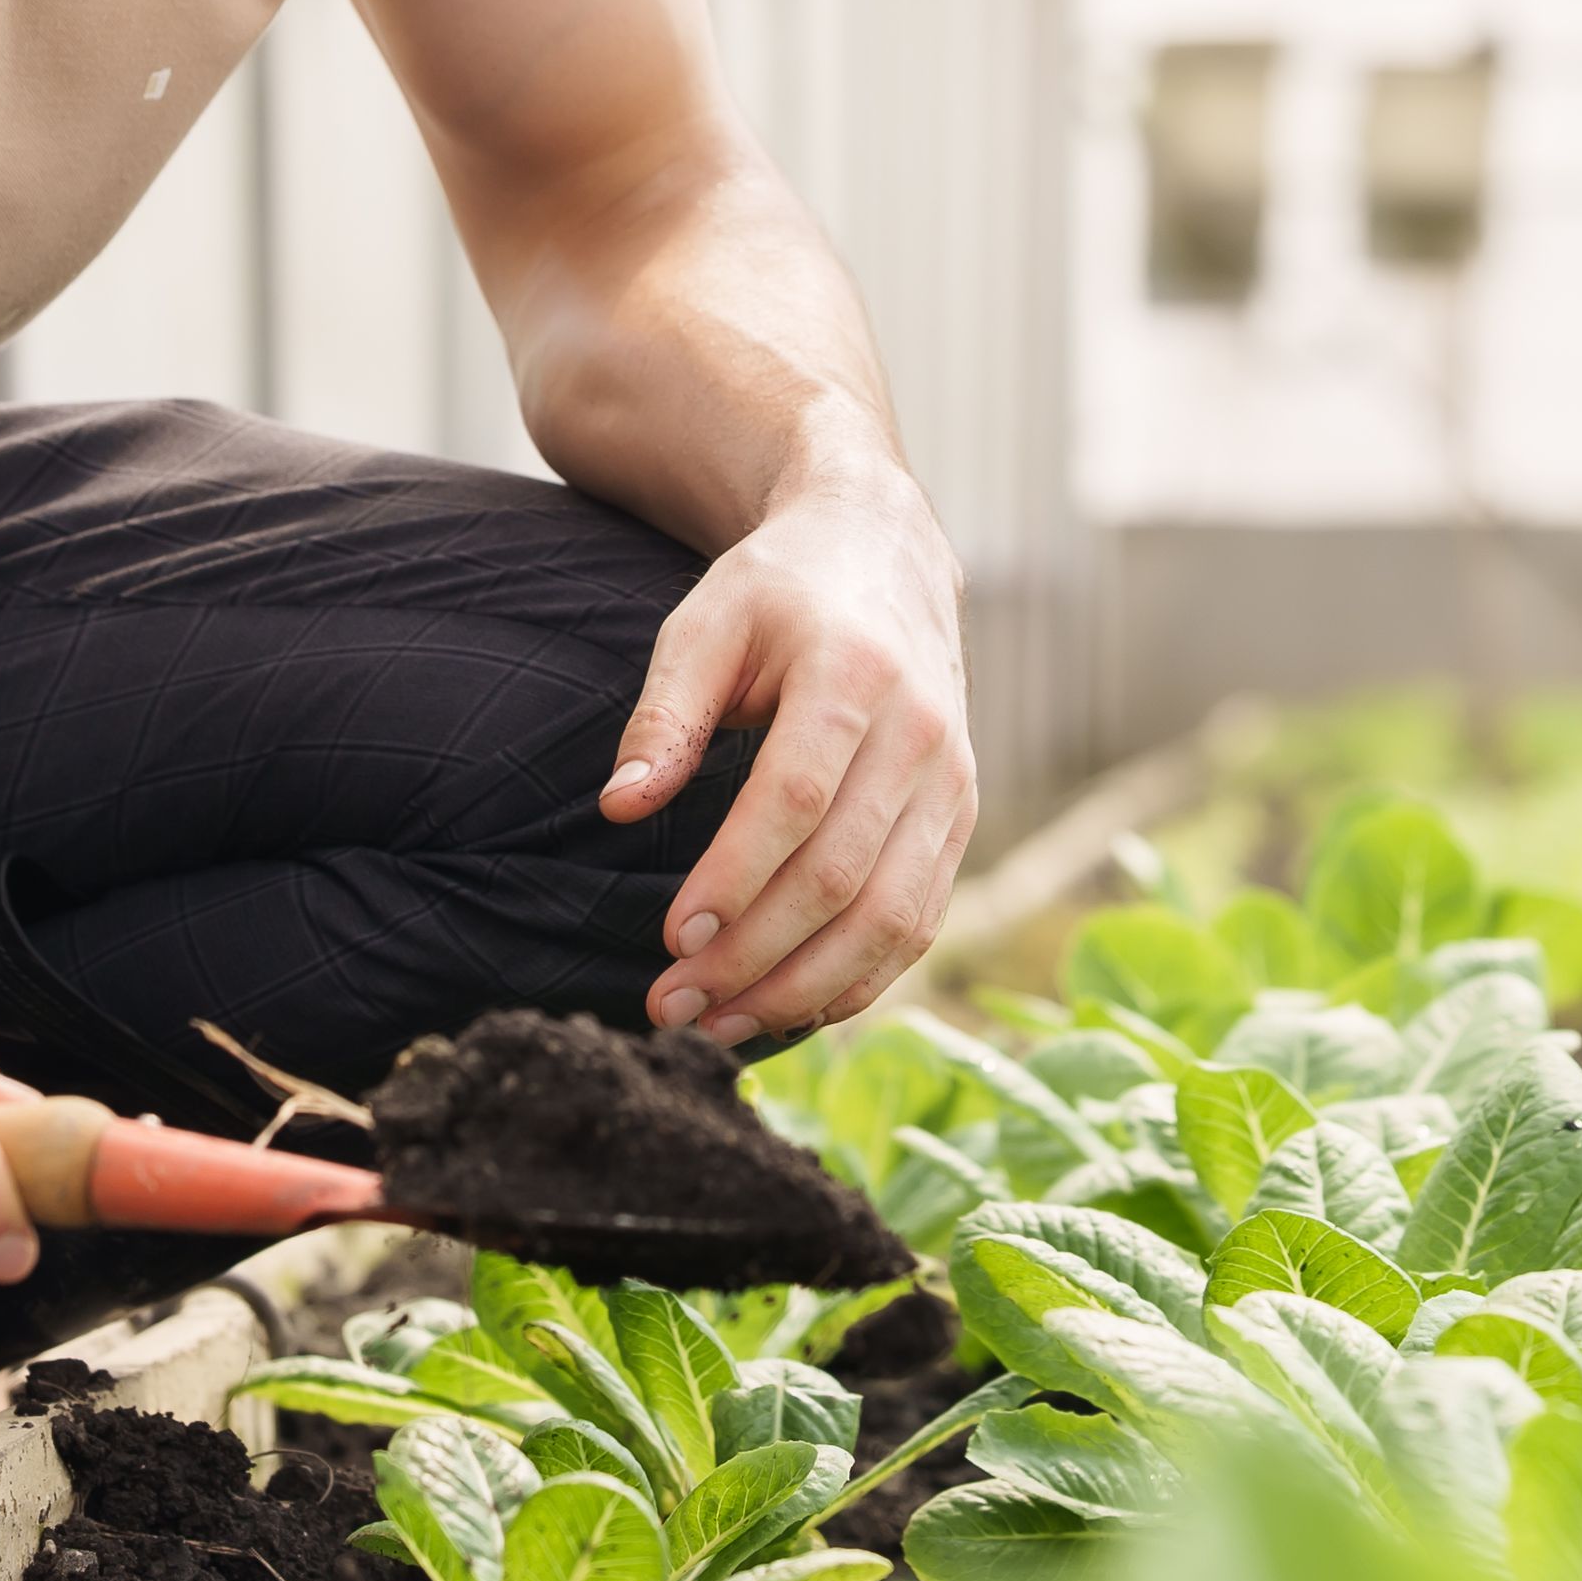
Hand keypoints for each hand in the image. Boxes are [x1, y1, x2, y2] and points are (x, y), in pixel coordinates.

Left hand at [606, 468, 972, 1040]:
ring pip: (891, 917)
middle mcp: (921, 733)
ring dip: (804, 988)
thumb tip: (620, 807)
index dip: (735, 880)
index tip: (672, 940)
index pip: (795, 800)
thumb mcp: (706, 623)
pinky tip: (790, 1009)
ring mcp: (954, 781)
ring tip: (717, 1026)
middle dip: (754, 958)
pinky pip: (920, 921)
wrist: (883, 554)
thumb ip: (664, 715)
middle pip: (842, 875)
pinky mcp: (962, 817)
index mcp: (854, 674)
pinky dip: (860, 979)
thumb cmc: (778, 593)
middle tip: (671, 1006)